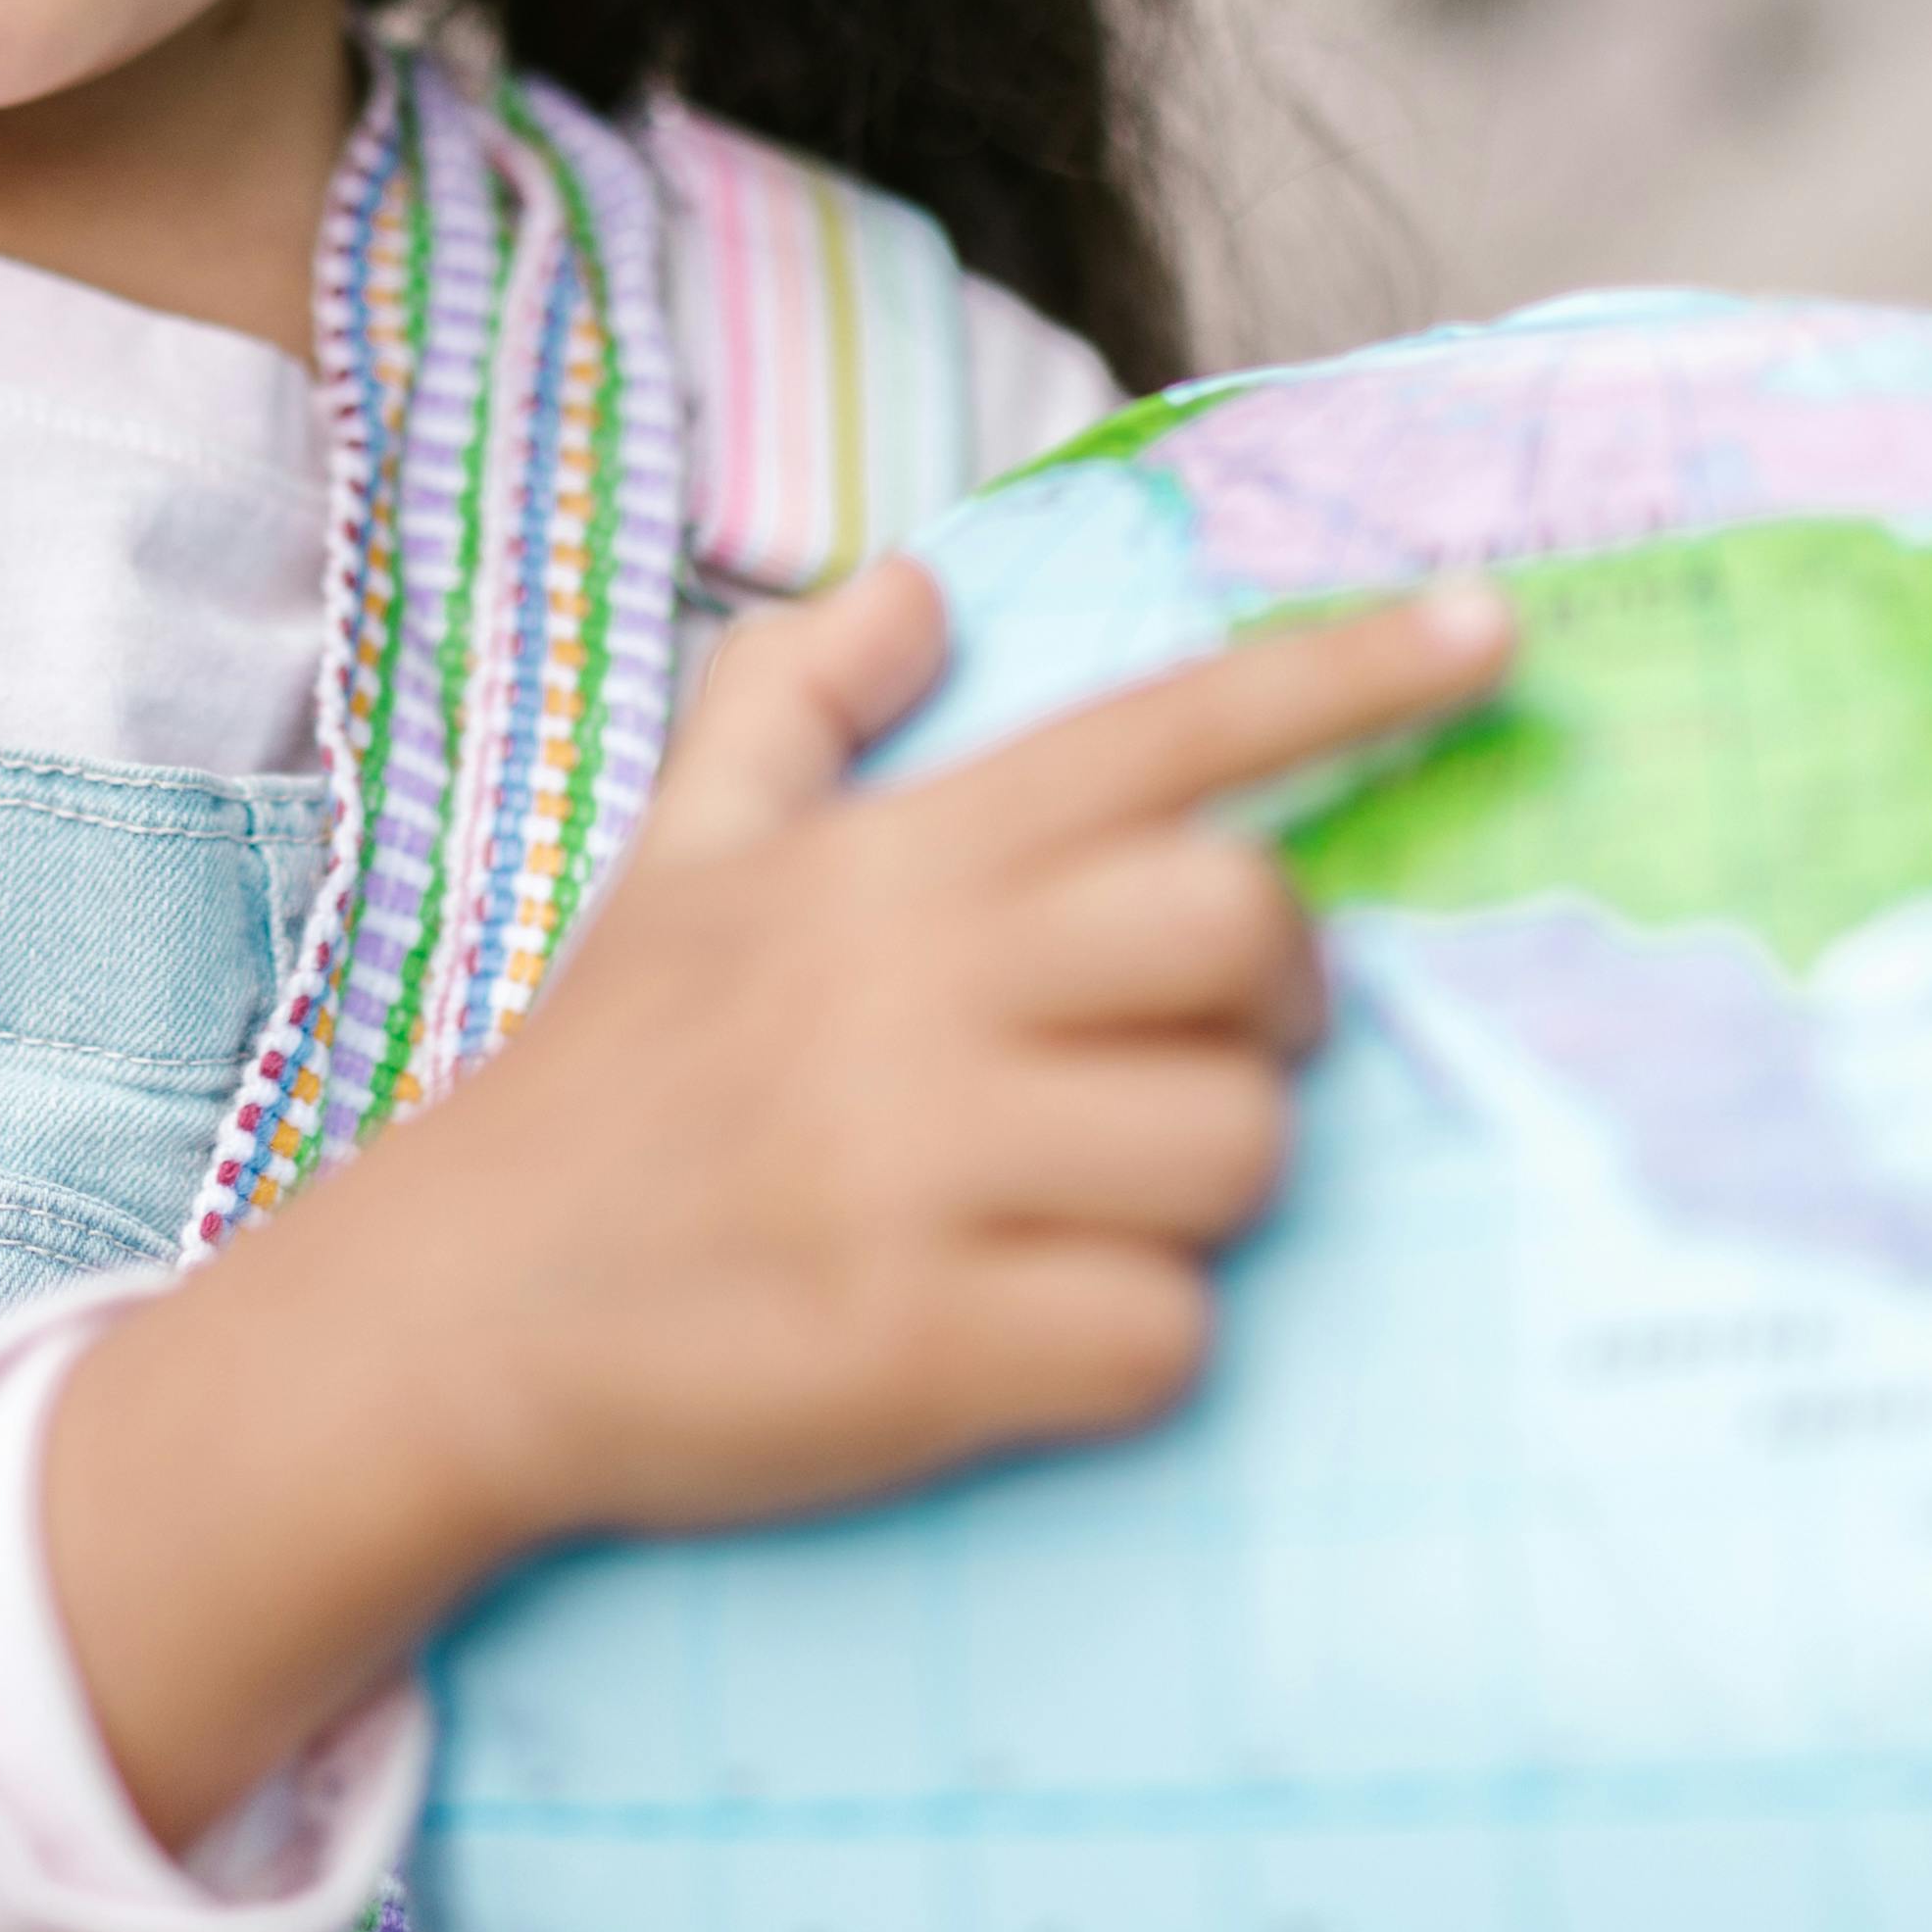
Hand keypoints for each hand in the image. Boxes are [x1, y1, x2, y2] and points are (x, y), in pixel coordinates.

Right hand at [38, 564, 1509, 1844]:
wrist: (440, 1320)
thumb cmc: (600, 1092)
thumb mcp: (678, 861)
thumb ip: (800, 699)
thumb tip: (925, 581)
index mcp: (890, 863)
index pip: (1163, 729)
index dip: (1346, 677)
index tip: (1491, 634)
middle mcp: (916, 987)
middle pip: (1253, 933)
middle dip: (1279, 1010)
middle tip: (1204, 1055)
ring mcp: (920, 1165)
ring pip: (1237, 1151)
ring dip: (1198, 1199)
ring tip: (1074, 1216)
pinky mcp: (922, 1341)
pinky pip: (1164, 1336)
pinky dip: (1130, 1350)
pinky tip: (1028, 1338)